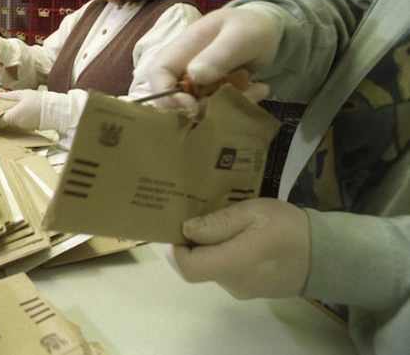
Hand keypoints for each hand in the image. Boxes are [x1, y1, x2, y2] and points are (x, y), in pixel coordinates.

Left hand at [0, 90, 42, 130]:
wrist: (53, 109)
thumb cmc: (38, 100)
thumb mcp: (23, 94)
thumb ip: (10, 96)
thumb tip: (0, 95)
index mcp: (13, 116)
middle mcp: (17, 124)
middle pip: (7, 121)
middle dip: (6, 116)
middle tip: (7, 108)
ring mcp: (24, 127)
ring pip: (15, 123)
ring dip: (15, 118)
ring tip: (18, 110)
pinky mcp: (31, 128)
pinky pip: (22, 124)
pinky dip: (22, 120)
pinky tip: (25, 114)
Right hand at [147, 7, 282, 117]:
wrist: (264, 30)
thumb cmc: (248, 27)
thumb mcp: (241, 36)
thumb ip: (219, 54)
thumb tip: (194, 77)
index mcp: (181, 48)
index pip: (157, 74)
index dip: (167, 95)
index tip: (193, 107)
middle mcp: (181, 68)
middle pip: (173, 100)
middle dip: (205, 108)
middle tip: (237, 96)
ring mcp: (194, 84)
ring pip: (197, 109)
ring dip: (228, 106)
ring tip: (258, 88)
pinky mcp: (208, 94)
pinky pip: (214, 110)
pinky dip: (236, 106)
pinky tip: (258, 89)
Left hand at [165, 198, 310, 298]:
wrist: (326, 255)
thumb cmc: (289, 227)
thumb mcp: (254, 213)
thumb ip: (220, 222)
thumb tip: (187, 229)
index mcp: (233, 263)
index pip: (187, 267)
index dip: (175, 249)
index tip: (178, 226)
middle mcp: (232, 283)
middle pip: (196, 266)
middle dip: (191, 243)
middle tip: (197, 214)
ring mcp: (240, 288)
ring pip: (210, 267)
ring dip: (208, 247)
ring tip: (220, 220)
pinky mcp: (248, 288)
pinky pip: (224, 270)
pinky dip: (222, 253)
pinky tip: (235, 235)